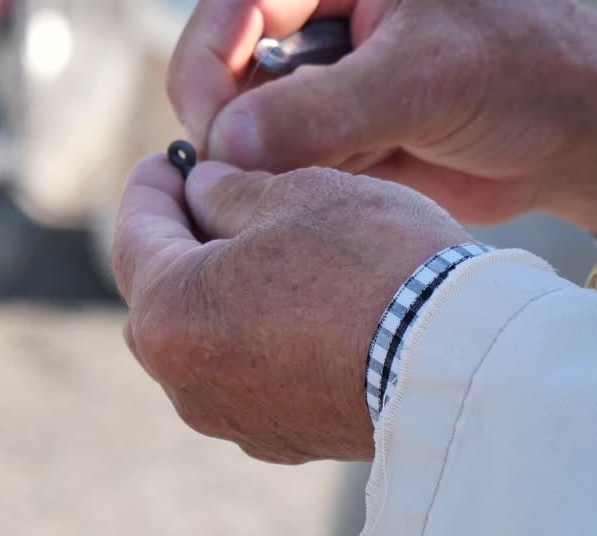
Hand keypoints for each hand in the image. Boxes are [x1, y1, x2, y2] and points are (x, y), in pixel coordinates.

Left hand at [112, 154, 469, 462]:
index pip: (134, 234)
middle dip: (179, 238)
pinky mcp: (281, 437)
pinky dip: (254, 332)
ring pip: (202, 338)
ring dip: (218, 289)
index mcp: (169, 313)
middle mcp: (185, 380)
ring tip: (261, 245)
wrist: (461, 361)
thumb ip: (227, 190)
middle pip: (160, 293)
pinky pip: (246, 372)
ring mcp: (232, 417)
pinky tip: (296, 300)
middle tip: (209, 194)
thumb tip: (203, 191)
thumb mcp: (292, 192)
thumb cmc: (372, 262)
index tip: (170, 159)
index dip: (151, 184)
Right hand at [168, 0, 596, 234]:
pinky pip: (271, 149)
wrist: (587, 139)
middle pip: (223, 50)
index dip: (213, 60)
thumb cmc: (530, 75)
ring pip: (239, 107)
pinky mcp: (324, 120)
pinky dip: (283, 175)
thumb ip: (323, 110)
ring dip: (256, 151)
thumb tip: (224, 144)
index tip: (212, 129)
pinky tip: (326, 185)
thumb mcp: (427, 80)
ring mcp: (318, 64)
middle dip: (226, 110)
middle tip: (232, 169)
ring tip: (311, 177)